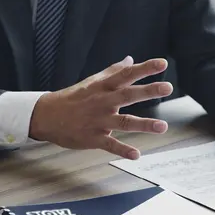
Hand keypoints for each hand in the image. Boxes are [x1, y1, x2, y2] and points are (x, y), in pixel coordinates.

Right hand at [29, 56, 172, 159]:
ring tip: (162, 126)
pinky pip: (110, 145)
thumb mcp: (92, 82)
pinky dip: (123, 150)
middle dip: (148, 91)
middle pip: (128, 95)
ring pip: (123, 122)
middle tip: (168, 87)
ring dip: (144, 124)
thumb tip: (131, 60)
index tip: (163, 63)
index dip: (145, 68)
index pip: (127, 75)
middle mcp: (103, 102)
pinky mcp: (93, 138)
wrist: (46, 116)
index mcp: (103, 87)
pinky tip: (136, 155)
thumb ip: (113, 71)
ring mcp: (98, 121)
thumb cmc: (73, 97)